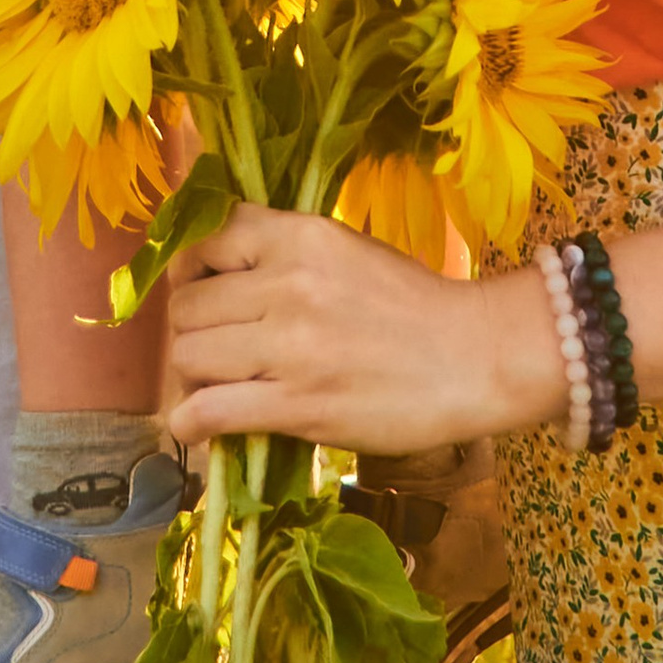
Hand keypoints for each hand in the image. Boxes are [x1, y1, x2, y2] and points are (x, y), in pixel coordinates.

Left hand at [162, 205, 567, 455]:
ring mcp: (289, 345)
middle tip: (214, 350)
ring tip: (216, 387)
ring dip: (193, 376)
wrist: (474, 356)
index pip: (206, 239)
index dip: (192, 270)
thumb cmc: (416, 305)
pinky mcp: (297, 404)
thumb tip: (225, 277)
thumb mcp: (347, 250)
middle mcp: (286, 283)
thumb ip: (287, 255)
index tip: (200, 291)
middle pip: (188, 306)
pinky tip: (198, 426)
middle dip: (192, 330)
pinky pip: (209, 409)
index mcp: (300, 236)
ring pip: (189, 355)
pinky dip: (191, 421)